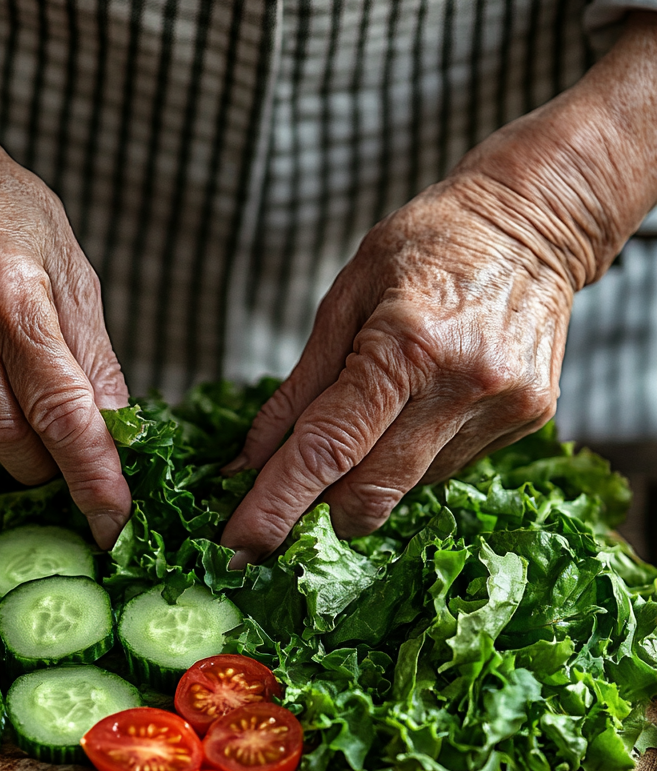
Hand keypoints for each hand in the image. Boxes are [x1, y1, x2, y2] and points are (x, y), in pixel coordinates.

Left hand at [222, 11, 656, 563]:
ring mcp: (502, 409)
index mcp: (406, 344)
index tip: (236, 548)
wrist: (534, 221)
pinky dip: (408, 460)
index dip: (275, 507)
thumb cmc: (427, 247)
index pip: (328, 449)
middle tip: (283, 501)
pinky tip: (416, 411)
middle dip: (316, 511)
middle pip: (369, 492)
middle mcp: (462, 385)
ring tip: (372, 415)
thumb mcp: (344, 297)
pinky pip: (443, 471)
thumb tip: (250, 461)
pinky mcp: (528, 424)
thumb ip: (299, 388)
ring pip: (405, 489)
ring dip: (365, 477)